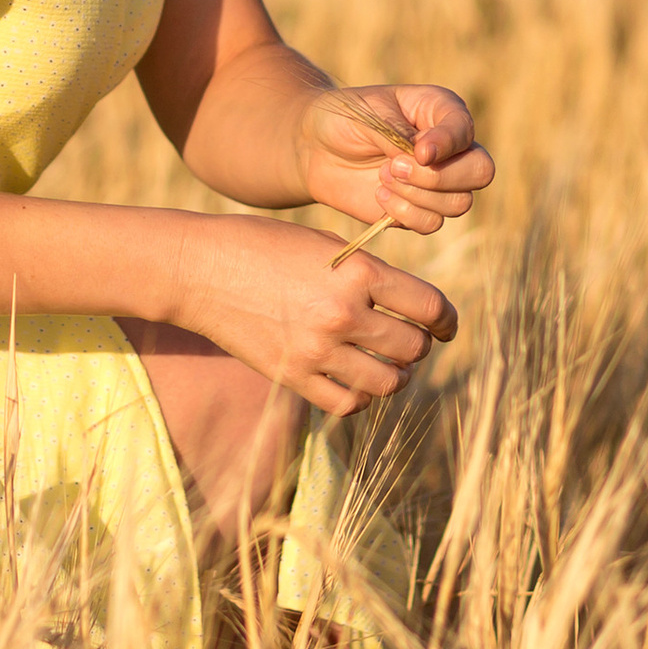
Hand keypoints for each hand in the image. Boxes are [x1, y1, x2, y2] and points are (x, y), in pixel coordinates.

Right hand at [168, 214, 455, 418]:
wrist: (200, 268)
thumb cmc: (264, 245)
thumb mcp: (325, 245)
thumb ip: (369, 274)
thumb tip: (410, 307)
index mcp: (357, 273)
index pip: (429, 307)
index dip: (446, 319)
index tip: (446, 326)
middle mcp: (342, 314)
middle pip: (413, 347)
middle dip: (419, 344)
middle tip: (411, 339)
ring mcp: (317, 351)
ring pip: (387, 382)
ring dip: (396, 374)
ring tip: (389, 365)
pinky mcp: (293, 377)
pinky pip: (347, 403)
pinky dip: (362, 397)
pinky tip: (358, 382)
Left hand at [294, 83, 493, 241]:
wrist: (315, 148)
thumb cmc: (345, 118)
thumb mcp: (371, 116)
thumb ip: (402, 136)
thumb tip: (429, 159)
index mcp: (440, 111)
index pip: (466, 130)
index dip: (448, 145)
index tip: (419, 151)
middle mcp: (449, 148)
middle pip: (480, 172)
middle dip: (438, 177)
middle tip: (394, 167)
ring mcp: (439, 182)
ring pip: (458, 203)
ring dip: (417, 196)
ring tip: (382, 176)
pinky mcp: (420, 210)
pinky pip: (432, 224)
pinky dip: (405, 214)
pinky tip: (379, 196)